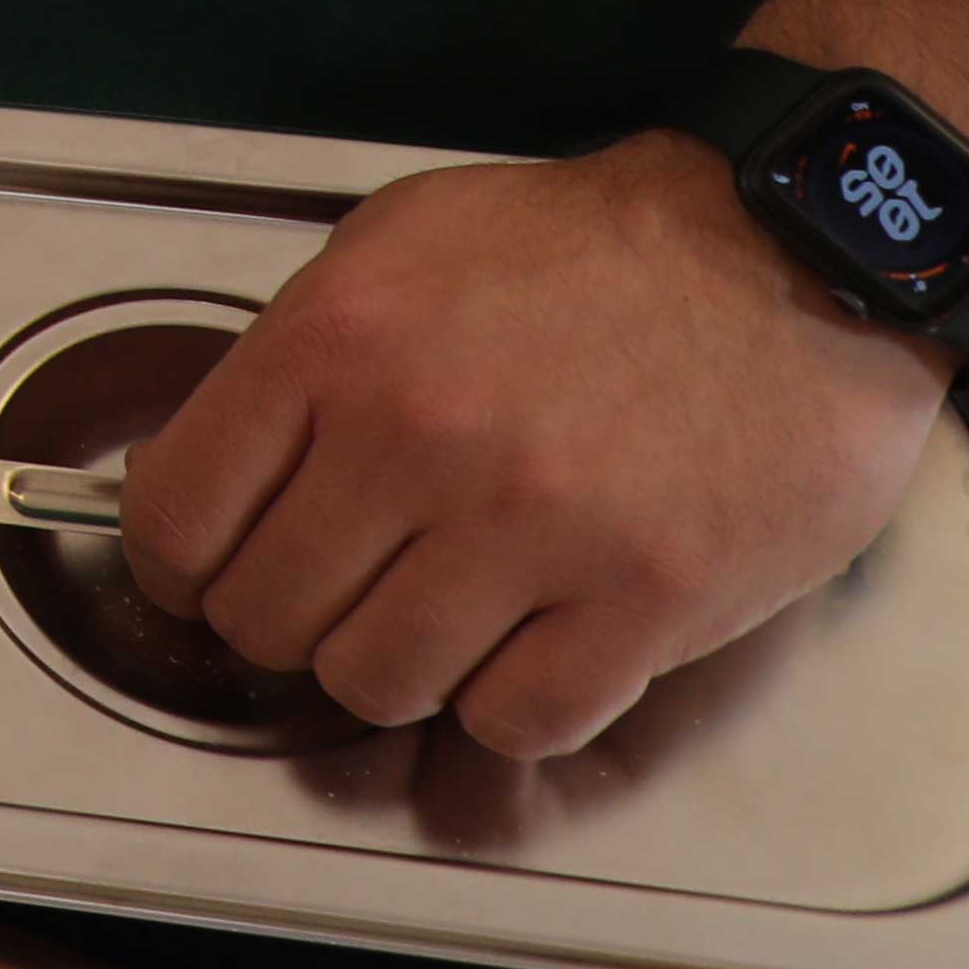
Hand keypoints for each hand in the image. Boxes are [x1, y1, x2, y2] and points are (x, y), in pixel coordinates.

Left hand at [112, 136, 951, 761]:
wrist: (790, 250)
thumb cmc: (586, 252)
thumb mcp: (397, 247)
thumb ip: (295, 360)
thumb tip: (217, 473)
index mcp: (335, 339)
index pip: (177, 515)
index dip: (179, 569)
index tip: (207, 575)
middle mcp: (418, 436)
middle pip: (269, 619)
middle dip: (290, 622)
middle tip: (342, 594)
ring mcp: (535, 526)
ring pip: (377, 686)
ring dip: (396, 669)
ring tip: (441, 616)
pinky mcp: (649, 599)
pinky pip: (516, 721)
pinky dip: (507, 705)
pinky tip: (530, 647)